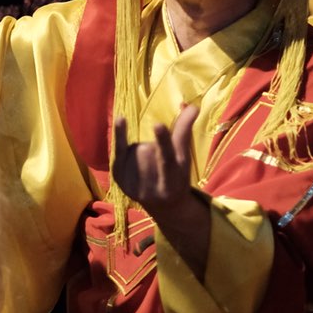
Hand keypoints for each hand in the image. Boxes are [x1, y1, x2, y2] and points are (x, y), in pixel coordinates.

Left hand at [112, 104, 198, 219]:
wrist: (162, 206)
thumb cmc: (177, 176)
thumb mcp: (184, 158)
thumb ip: (185, 132)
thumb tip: (193, 106)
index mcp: (172, 181)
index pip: (167, 157)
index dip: (163, 141)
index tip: (159, 124)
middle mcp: (151, 186)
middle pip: (148, 149)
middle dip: (154, 147)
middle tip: (161, 161)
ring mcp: (132, 184)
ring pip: (136, 148)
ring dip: (142, 149)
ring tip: (150, 165)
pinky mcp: (118, 179)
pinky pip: (121, 149)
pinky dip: (125, 143)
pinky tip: (132, 156)